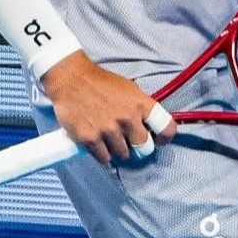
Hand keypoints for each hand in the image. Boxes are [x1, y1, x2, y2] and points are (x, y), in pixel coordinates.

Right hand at [40, 52, 177, 165]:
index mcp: (140, 103)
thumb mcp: (129, 88)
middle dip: (137, 145)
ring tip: (108, 138)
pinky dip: (101, 154)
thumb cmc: (99, 82)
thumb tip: (149, 126)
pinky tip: (98, 142)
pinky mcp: (90, 139)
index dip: (165, 137)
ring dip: (117, 149)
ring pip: (123, 154)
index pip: (166, 127)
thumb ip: (140, 108)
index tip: (159, 140)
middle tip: (128, 141)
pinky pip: (104, 158)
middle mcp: (127, 118)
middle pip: (144, 146)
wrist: (71, 79)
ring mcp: (108, 129)